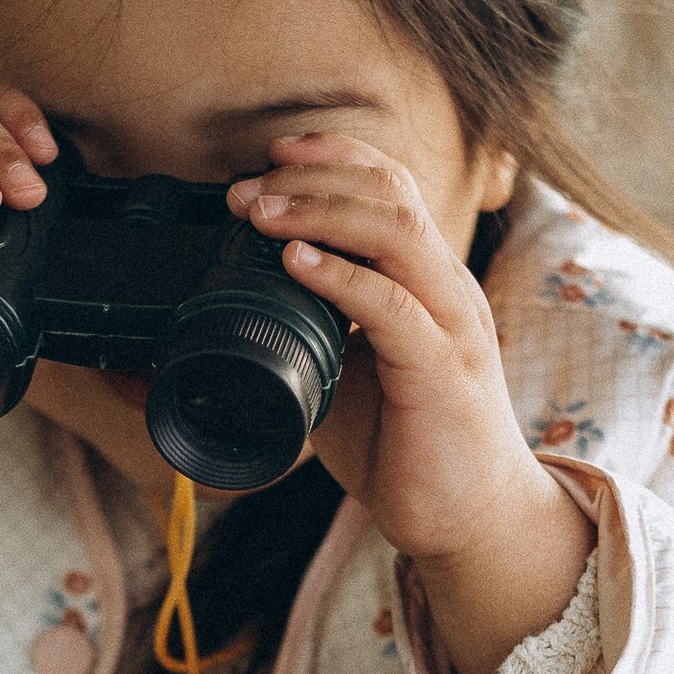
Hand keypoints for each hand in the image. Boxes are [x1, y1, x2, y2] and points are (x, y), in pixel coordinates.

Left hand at [228, 135, 593, 673]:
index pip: (391, 187)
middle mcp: (445, 289)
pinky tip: (296, 264)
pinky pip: (394, 308)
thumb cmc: (406, 446)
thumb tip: (206, 335)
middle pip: (390, 193)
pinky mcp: (443, 372)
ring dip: (320, 213)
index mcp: (426, 281)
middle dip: (311, 178)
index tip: (273, 154)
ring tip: (261, 214)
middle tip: (245, 191)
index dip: (335, 156)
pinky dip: (341, 278)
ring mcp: (450, 326)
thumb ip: (299, 343)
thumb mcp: (342, 380)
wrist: (468, 520)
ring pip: (395, 234)